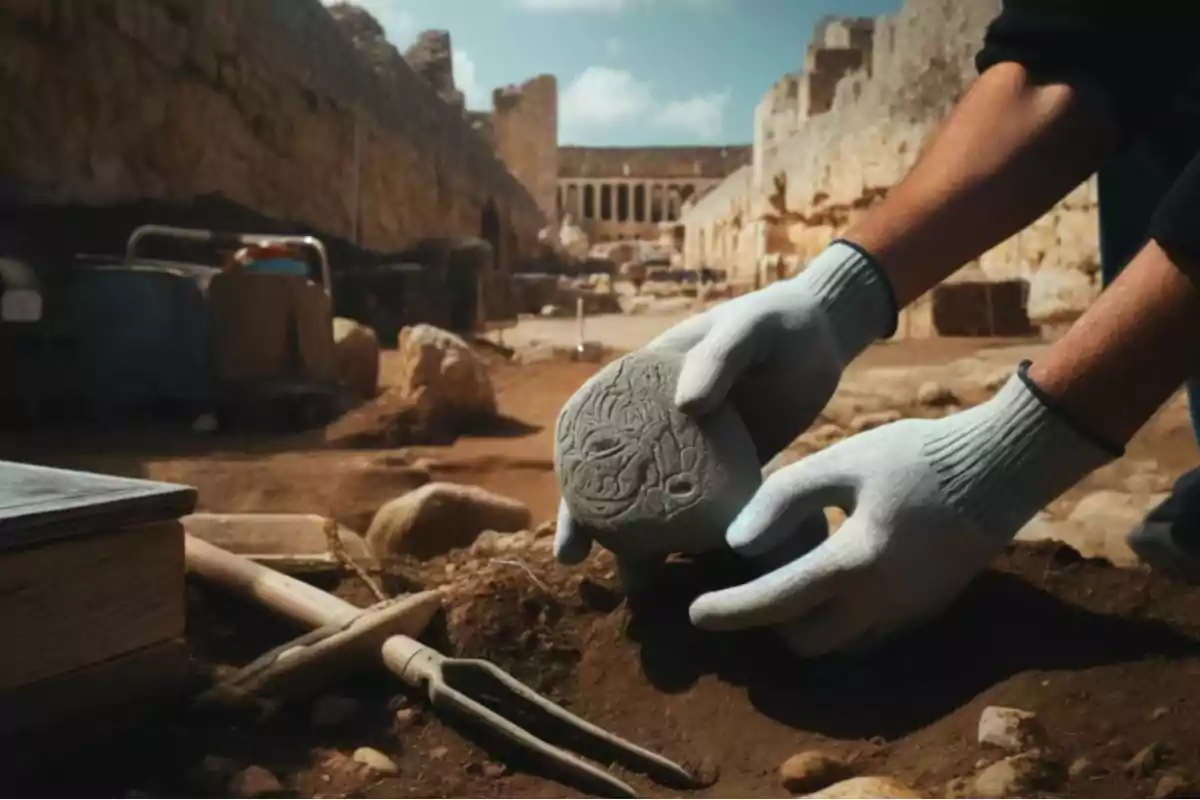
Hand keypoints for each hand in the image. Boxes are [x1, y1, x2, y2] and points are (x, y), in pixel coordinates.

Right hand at [555, 241, 896, 566]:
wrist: (824, 337)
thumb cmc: (777, 322)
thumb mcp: (749, 329)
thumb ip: (719, 357)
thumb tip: (686, 404)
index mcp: (646, 385)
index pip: (592, 431)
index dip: (572, 472)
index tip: (564, 507)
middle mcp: (660, 423)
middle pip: (615, 476)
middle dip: (593, 520)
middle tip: (574, 560)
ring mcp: (693, 453)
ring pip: (657, 502)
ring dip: (643, 539)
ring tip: (637, 582)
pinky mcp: (730, 473)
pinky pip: (705, 511)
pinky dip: (695, 539)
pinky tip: (693, 572)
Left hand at [688, 369, 1116, 656]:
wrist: (1000, 468)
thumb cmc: (916, 456)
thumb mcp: (843, 462)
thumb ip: (784, 500)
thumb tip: (735, 543)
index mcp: (857, 562)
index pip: (777, 600)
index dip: (731, 609)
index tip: (694, 613)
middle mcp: (883, 602)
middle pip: (805, 641)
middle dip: (769, 623)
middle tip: (748, 588)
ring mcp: (909, 613)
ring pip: (839, 647)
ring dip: (805, 626)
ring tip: (786, 583)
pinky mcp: (926, 611)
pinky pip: (868, 636)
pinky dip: (839, 622)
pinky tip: (829, 582)